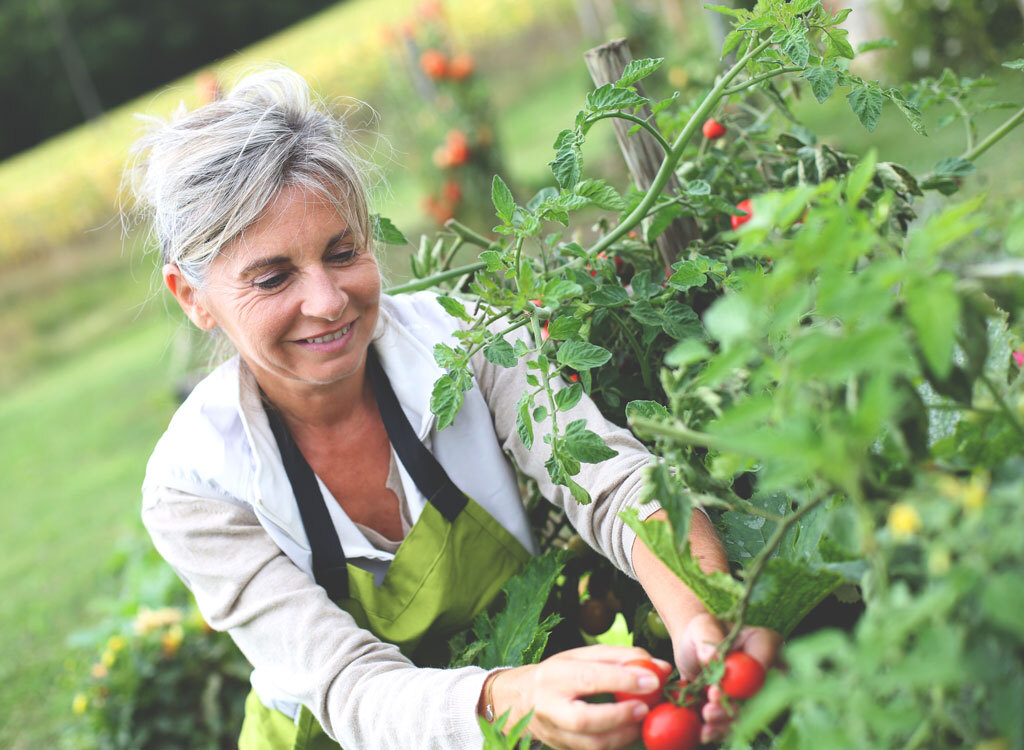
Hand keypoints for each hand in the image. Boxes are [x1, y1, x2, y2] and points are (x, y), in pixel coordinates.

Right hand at [487, 645, 670, 749]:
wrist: (519, 700)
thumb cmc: (558, 673)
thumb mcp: (580, 656)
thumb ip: (618, 657)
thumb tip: (658, 665)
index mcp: (554, 674)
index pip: (590, 676)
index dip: (623, 679)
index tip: (652, 679)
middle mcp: (550, 705)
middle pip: (584, 718)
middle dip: (619, 715)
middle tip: (645, 708)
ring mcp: (554, 732)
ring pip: (590, 743)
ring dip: (622, 735)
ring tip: (641, 722)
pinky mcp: (561, 748)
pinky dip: (615, 744)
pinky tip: (629, 732)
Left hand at [671, 612, 782, 743]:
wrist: (693, 649)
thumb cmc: (701, 632)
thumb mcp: (701, 627)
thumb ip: (707, 638)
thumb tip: (710, 657)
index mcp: (765, 643)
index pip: (764, 665)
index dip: (743, 683)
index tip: (716, 691)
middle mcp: (769, 670)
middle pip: (760, 696)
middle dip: (735, 708)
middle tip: (709, 710)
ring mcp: (758, 692)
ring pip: (750, 714)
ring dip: (727, 722)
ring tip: (705, 718)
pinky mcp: (745, 708)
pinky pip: (738, 723)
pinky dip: (721, 729)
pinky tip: (705, 732)